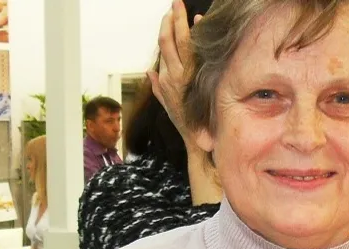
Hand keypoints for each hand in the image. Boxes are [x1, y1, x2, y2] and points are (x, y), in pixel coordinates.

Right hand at [147, 0, 199, 140]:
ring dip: (181, 22)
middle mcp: (174, 74)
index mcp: (165, 79)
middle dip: (171, 20)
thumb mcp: (167, 104)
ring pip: (182, 42)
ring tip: (181, 8)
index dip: (165, 29)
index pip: (163, 48)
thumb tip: (149, 72)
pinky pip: (197, 51)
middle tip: (174, 4)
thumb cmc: (185, 121)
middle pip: (169, 40)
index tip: (168, 17)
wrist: (198, 136)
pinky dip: (197, 34)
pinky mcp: (198, 77)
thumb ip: (157, 86)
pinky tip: (199, 21)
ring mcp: (187, 75)